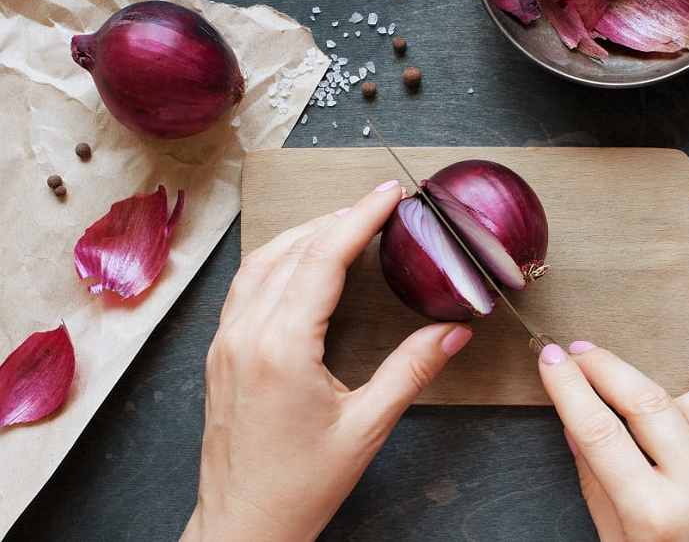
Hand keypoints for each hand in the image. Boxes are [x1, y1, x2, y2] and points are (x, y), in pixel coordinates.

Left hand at [180, 181, 472, 541]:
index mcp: (282, 347)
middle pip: (292, 249)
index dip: (361, 218)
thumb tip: (452, 332)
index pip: (324, 258)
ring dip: (304, 234)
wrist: (243, 525)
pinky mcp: (221, 353)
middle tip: (378, 205)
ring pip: (262, 262)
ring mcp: (226, 342)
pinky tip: (299, 263)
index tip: (389, 194)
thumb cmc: (299, 485)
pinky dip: (277, 259)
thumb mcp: (367, 427)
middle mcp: (246, 334)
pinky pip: (246, 286)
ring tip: (344, 224)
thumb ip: (412, 371)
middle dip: (338, 218)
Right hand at [538, 341, 688, 541]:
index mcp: (655, 519)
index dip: (568, 386)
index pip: (598, 431)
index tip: (551, 359)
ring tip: (631, 408)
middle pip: (646, 400)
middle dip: (606, 365)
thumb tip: (576, 426)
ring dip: (655, 395)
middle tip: (580, 350)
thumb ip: (598, 486)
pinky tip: (678, 445)